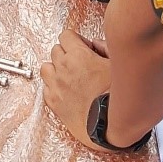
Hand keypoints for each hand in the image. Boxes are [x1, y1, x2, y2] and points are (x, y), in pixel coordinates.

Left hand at [41, 29, 111, 147]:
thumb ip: (106, 47)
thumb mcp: (117, 64)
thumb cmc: (116, 97)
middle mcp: (63, 68)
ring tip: (69, 76)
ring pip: (46, 67)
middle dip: (67, 54)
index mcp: (78, 55)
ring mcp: (56, 86)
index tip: (84, 48)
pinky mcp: (53, 103)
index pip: (66, 35)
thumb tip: (97, 44)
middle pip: (56, 50)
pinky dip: (52, 87)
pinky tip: (66, 91)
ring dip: (56, 69)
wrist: (110, 125)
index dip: (76, 40)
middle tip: (80, 63)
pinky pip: (45, 87)